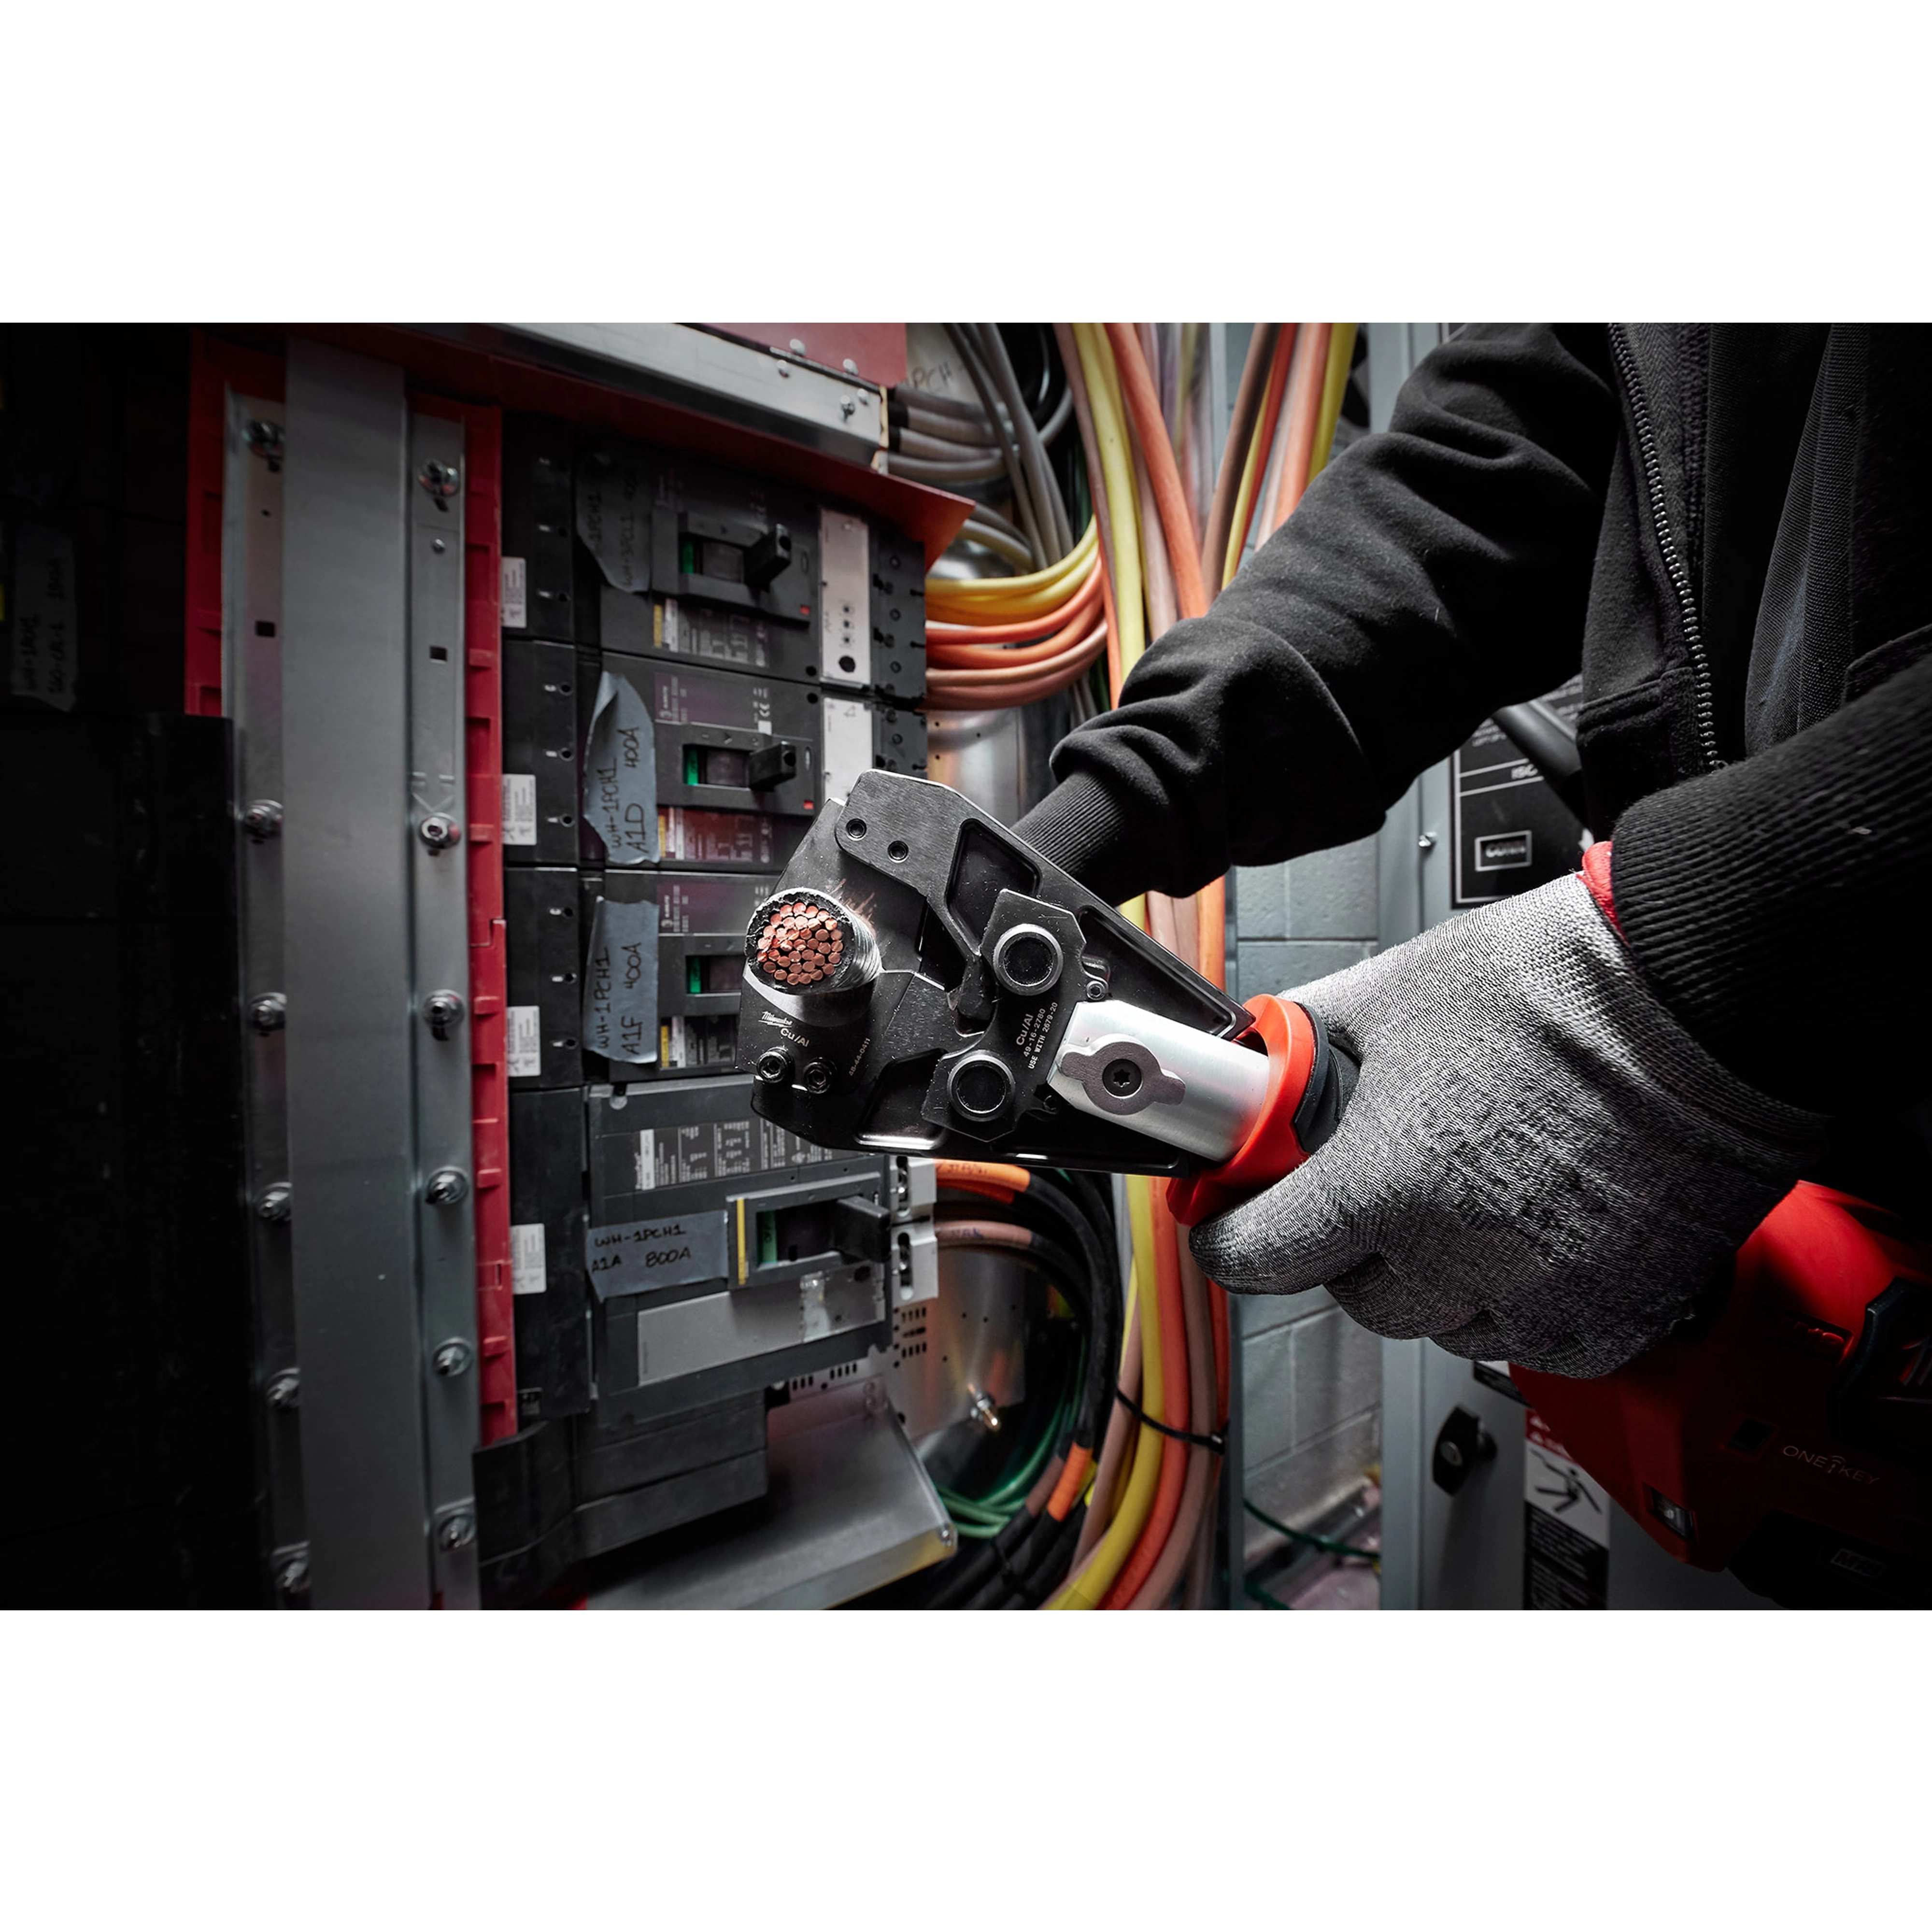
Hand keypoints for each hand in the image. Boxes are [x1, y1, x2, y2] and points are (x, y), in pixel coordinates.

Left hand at [1189, 869, 1824, 1374]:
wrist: (1701, 995)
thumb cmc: (1562, 985)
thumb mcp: (1392, 993)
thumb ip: (1306, 1042)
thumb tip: (1257, 1063)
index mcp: (1388, 1183)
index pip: (1260, 1257)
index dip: (1231, 1235)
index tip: (1228, 1225)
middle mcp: (1460, 1258)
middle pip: (1352, 1296)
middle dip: (1342, 1247)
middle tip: (1365, 1187)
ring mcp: (1541, 1297)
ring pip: (1438, 1324)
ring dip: (1431, 1277)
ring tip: (1463, 1190)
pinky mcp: (1611, 1319)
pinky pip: (1525, 1340)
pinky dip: (1512, 1298)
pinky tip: (1526, 1226)